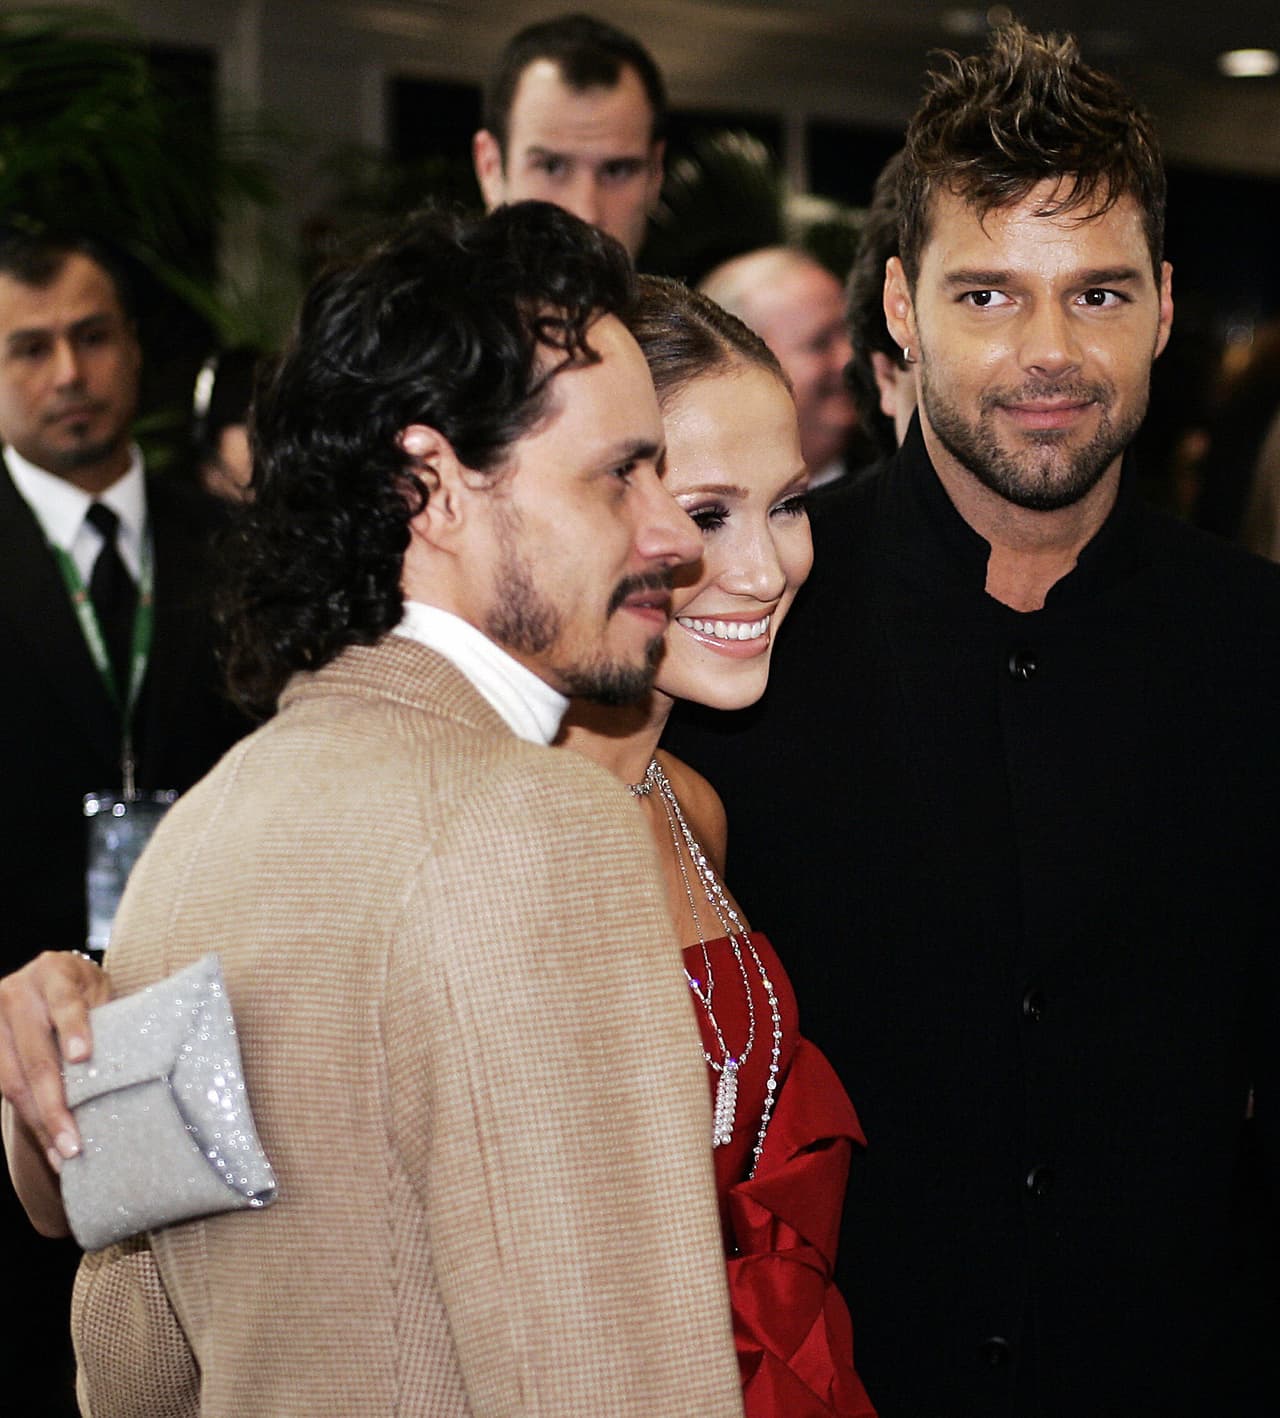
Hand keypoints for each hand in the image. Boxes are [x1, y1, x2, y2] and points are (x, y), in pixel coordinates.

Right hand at [0, 951, 112, 1164]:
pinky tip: (48, 1145)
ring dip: (40, 1123)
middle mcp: (18, 994)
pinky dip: (30, 1120)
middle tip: (75, 1143)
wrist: (49, 976)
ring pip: (14, 1082)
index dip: (74, 1030)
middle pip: (36, 1056)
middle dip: (55, 1104)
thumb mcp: (99, 988)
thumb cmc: (84, 987)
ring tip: (63, 1155)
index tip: (82, 1057)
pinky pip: (7, 1091)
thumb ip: (105, 1017)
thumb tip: (131, 1068)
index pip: (65, 1003)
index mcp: (53, 972)